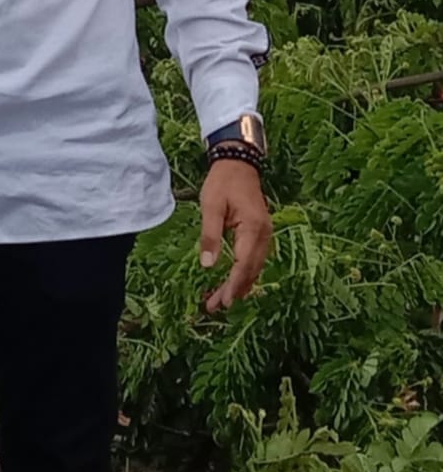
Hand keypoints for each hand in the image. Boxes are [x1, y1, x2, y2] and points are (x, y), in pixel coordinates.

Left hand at [198, 159, 272, 312]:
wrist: (238, 164)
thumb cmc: (222, 183)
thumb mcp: (210, 206)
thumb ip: (209, 236)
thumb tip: (207, 265)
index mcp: (254, 229)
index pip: (244, 264)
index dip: (233, 285)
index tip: (222, 301)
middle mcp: (264, 235)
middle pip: (250, 270)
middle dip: (234, 290)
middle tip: (214, 307)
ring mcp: (265, 235)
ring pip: (254, 267)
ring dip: (238, 284)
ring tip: (219, 300)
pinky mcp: (260, 233)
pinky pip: (254, 259)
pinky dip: (244, 273)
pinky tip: (233, 283)